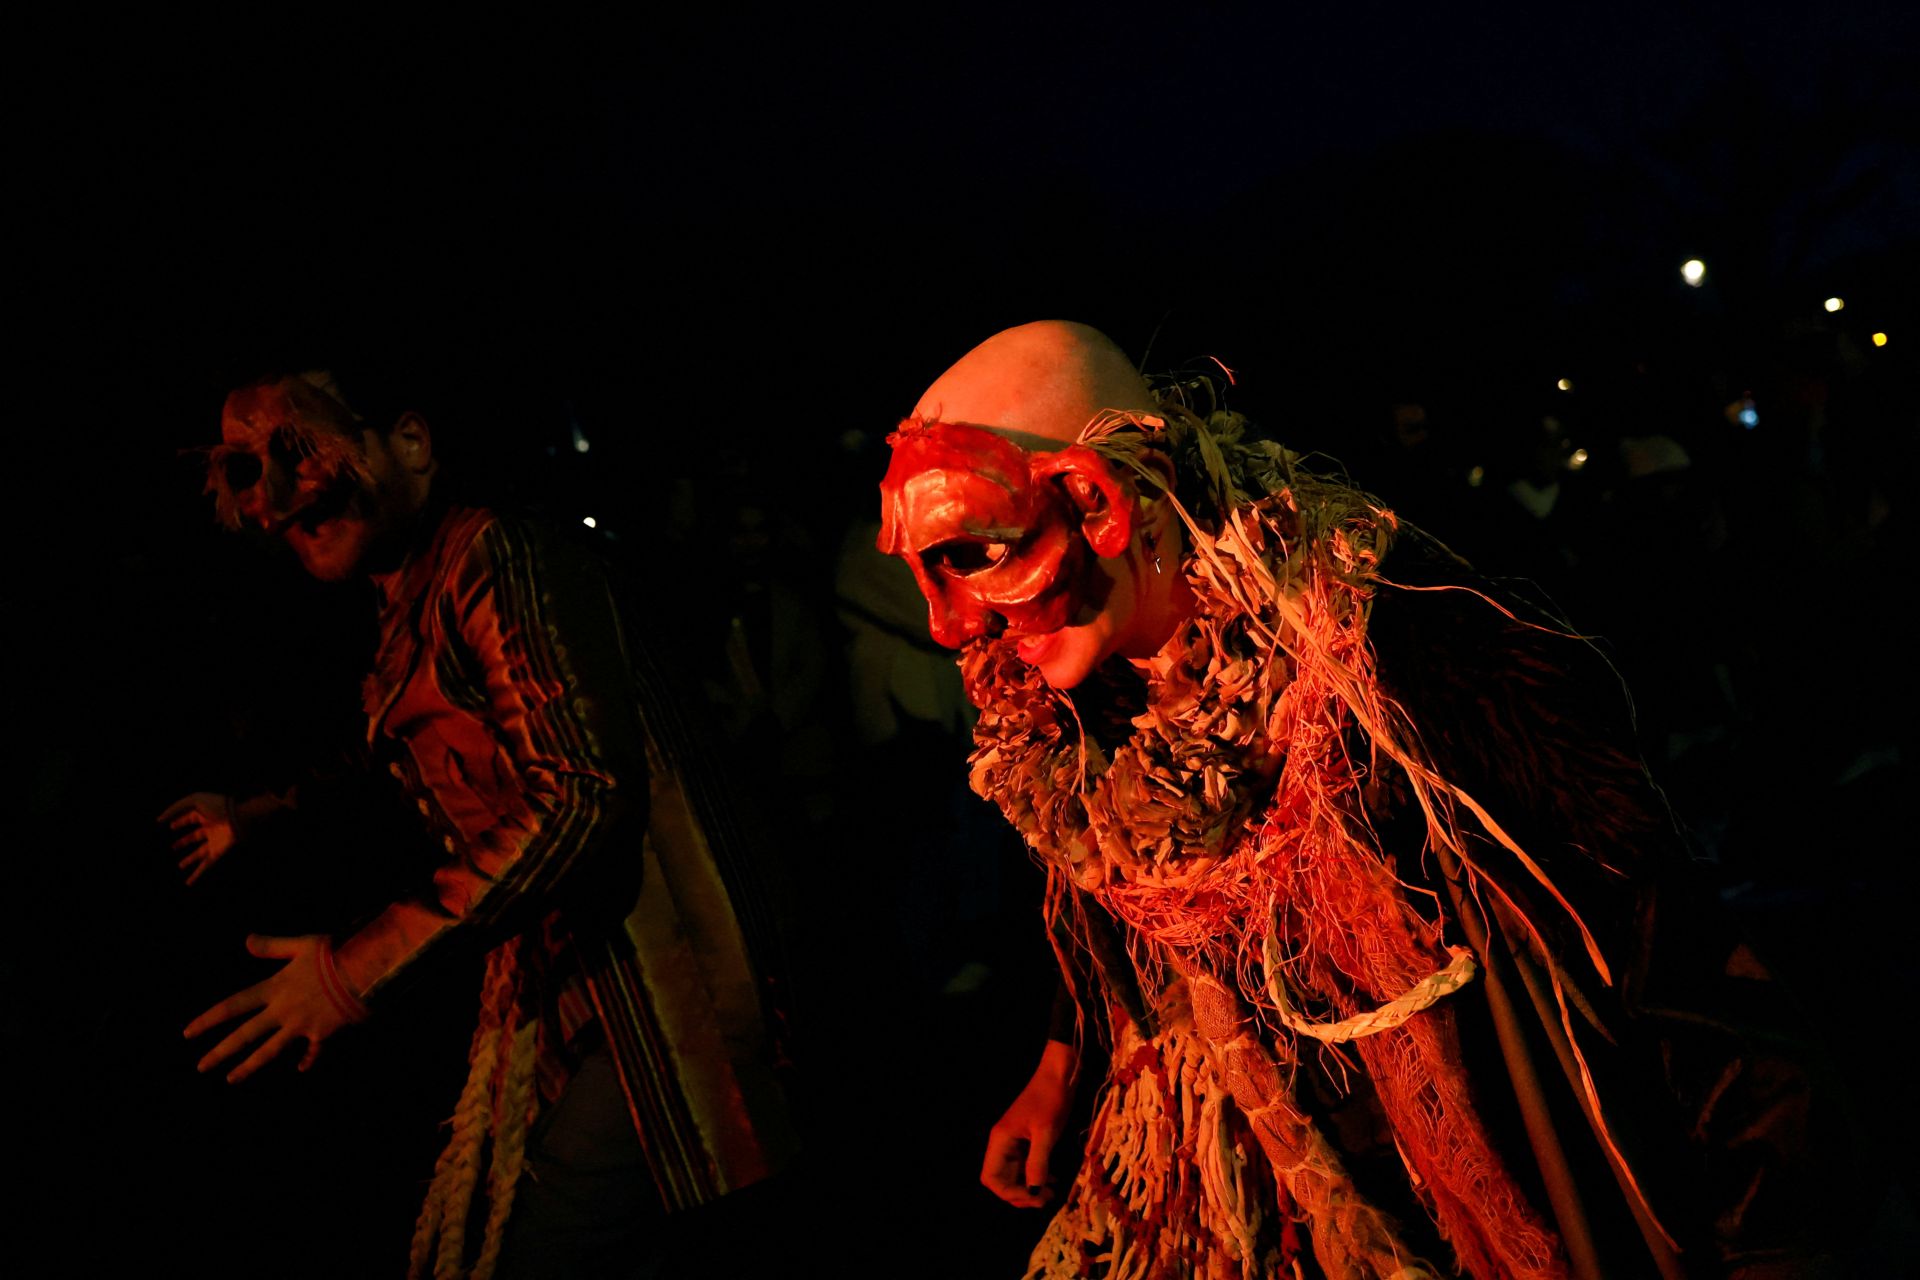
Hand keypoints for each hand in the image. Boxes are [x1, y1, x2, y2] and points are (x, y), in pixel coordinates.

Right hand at [159, 792, 238, 885]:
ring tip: (180, 866)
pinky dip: (197, 874)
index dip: (180, 822)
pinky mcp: (218, 852)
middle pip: (195, 837)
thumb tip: (161, 819)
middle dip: (183, 842)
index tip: (171, 826)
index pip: (190, 818)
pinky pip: (206, 865)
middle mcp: (210, 828)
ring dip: (190, 860)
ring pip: (200, 853)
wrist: (237, 816)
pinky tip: (189, 882)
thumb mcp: (193, 800)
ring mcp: (214, 841)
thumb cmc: (216, 805)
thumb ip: (176, 808)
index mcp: (205, 815)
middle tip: (172, 848)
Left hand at [183, 934, 362, 1082]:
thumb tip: (247, 941)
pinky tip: (301, 1069)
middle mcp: (282, 1011)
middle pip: (245, 1036)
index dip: (208, 1020)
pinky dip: (307, 1059)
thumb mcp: (301, 944)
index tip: (188, 1033)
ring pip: (269, 1052)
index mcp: (274, 988)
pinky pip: (312, 1051)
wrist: (366, 971)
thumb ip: (273, 946)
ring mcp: (301, 1026)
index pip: (232, 1006)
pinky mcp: (322, 1033)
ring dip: (248, 1067)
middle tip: (201, 1067)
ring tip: (231, 1079)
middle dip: (220, 1052)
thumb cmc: (334, 953)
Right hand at [982, 1039, 1075, 1207]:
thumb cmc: (1050, 1099)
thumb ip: (1037, 1162)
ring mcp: (1014, 1142)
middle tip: (1045, 1200)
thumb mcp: (1045, 1131)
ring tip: (1051, 1194)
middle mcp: (1003, 1143)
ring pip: (1014, 1175)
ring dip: (1029, 1188)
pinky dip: (1036, 1176)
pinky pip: (1025, 1165)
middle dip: (1020, 1194)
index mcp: (1000, 1140)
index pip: (991, 1178)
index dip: (1008, 1193)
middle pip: (1001, 1179)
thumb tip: (1033, 1192)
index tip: (1033, 1197)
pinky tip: (1052, 1181)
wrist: (1058, 1073)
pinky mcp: (1027, 1139)